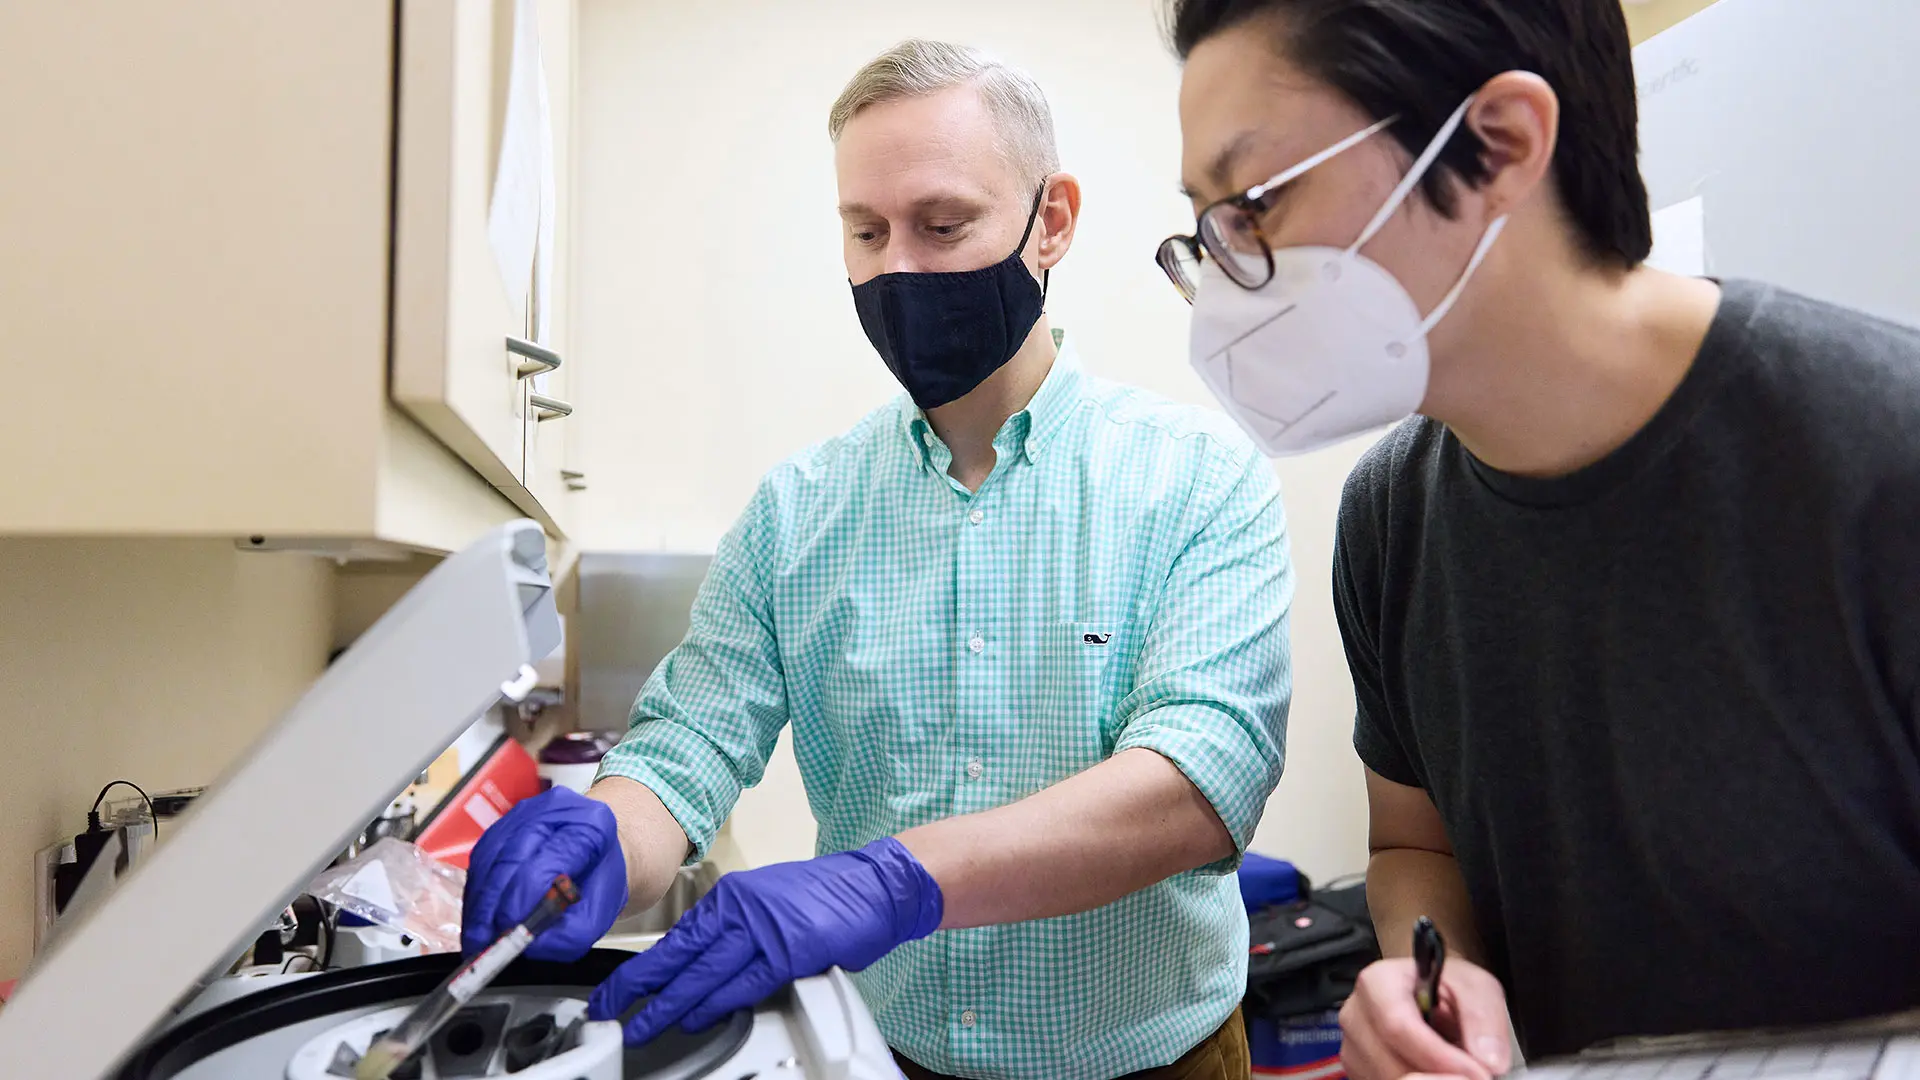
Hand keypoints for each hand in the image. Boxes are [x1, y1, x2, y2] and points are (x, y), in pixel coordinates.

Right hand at [462, 787, 628, 960]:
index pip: (549, 860)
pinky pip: (480, 859)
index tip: (509, 931)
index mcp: (591, 824)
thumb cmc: (597, 883)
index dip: (523, 899)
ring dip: (479, 902)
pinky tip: (477, 917)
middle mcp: (556, 809)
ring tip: (477, 936)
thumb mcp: (596, 917)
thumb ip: (568, 936)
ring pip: (489, 858)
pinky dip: (476, 892)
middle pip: (511, 857)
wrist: (596, 857)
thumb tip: (528, 945)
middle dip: (493, 906)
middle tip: (484, 942)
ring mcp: (525, 811)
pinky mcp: (502, 823)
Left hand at [588, 837, 942, 1043]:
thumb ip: (735, 927)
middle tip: (610, 1006)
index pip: (676, 936)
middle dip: (639, 985)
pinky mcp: (788, 951)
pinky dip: (715, 1005)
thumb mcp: (768, 900)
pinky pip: (742, 984)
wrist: (875, 884)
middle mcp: (740, 908)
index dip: (644, 965)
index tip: (620, 986)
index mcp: (732, 896)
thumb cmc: (829, 896)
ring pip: (702, 973)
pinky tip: (694, 1019)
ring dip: (668, 1004)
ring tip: (643, 1026)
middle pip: (678, 953)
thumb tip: (702, 962)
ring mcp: (763, 929)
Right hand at [1339, 956, 1512, 1079]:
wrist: (1431, 996)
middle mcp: (1355, 1016)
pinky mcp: (1358, 1073)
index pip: (1398, 1027)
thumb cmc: (1445, 986)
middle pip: (1392, 1064)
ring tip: (1457, 1072)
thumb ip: (1483, 1016)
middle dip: (1439, 1077)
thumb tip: (1489, 1059)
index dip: (1440, 1056)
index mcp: (1376, 983)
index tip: (1478, 1073)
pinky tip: (1437, 1075)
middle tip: (1475, 1078)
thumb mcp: (1474, 986)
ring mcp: (1352, 1048)